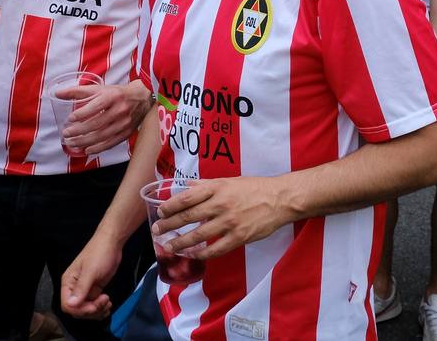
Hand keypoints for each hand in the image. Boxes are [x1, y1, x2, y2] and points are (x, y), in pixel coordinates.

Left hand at [60, 81, 151, 155]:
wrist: (142, 99)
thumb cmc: (117, 94)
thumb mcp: (99, 89)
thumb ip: (78, 92)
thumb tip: (58, 93)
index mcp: (112, 97)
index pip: (96, 106)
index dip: (82, 113)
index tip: (70, 118)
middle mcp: (119, 110)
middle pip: (97, 123)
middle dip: (79, 131)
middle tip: (66, 133)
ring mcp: (123, 123)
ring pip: (102, 136)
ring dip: (85, 141)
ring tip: (72, 143)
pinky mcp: (126, 133)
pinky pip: (110, 143)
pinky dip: (98, 148)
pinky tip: (87, 149)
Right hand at [60, 233, 122, 319]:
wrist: (112, 244)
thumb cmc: (100, 252)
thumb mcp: (91, 271)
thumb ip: (81, 288)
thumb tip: (71, 304)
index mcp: (69, 282)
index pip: (67, 305)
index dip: (80, 310)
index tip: (93, 306)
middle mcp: (75, 287)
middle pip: (77, 310)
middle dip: (91, 311)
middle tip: (103, 302)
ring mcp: (85, 289)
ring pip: (86, 310)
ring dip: (98, 311)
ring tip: (108, 302)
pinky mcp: (94, 290)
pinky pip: (94, 306)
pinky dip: (101, 308)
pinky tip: (108, 303)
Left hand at [155, 176, 290, 258]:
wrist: (279, 199)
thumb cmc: (254, 188)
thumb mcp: (229, 180)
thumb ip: (206, 184)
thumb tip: (185, 185)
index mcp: (217, 188)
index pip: (187, 197)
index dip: (171, 206)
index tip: (161, 211)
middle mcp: (221, 204)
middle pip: (189, 217)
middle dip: (170, 225)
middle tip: (157, 231)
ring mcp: (229, 222)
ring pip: (199, 235)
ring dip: (181, 242)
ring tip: (170, 246)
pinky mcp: (239, 237)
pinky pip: (216, 249)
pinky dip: (203, 254)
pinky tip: (193, 255)